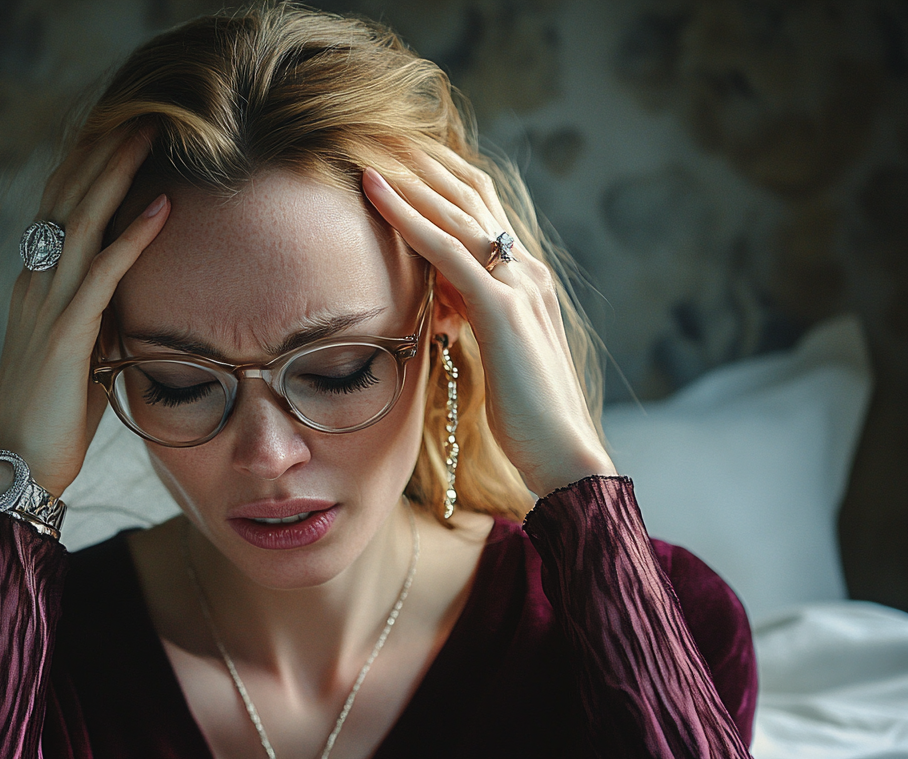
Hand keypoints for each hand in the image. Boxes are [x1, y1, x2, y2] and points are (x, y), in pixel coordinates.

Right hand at [0, 127, 169, 496]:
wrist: (19, 462)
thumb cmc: (54, 412)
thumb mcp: (81, 351)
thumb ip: (98, 314)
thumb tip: (131, 291)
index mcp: (35, 284)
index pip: (58, 208)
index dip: (85, 166)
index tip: (117, 130)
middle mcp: (34, 283)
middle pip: (67, 200)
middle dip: (103, 154)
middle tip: (141, 115)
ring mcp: (47, 306)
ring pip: (82, 224)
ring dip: (117, 177)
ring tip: (149, 138)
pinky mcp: (67, 335)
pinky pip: (102, 274)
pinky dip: (132, 238)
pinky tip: (161, 210)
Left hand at [361, 149, 614, 497]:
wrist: (564, 454)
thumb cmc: (529, 418)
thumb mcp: (495, 355)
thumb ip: (473, 321)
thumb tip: (441, 310)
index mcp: (529, 280)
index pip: (483, 211)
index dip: (442, 180)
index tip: (400, 157)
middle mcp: (529, 270)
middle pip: (471, 194)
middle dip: (424, 161)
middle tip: (377, 132)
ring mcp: (520, 285)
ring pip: (456, 212)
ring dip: (408, 175)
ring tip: (366, 146)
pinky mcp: (502, 309)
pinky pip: (447, 249)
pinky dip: (409, 216)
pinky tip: (375, 192)